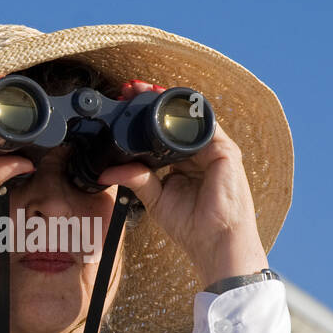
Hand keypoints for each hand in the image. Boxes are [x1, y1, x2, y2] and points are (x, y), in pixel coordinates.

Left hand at [98, 80, 268, 287]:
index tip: (124, 105)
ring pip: (189, 117)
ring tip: (144, 90)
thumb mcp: (156, 198)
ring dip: (167, 102)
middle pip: (174, 121)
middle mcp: (199, 154)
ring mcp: (214, 151)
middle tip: (129, 90)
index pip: (162, 134)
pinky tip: (169, 105)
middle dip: (153, 102)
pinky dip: (188, 112)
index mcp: (184, 164)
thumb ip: (136, 179)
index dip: (144, 119)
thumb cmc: (192, 226)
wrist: (216, 242)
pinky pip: (206, 124)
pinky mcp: (226, 151)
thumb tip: (107, 172)